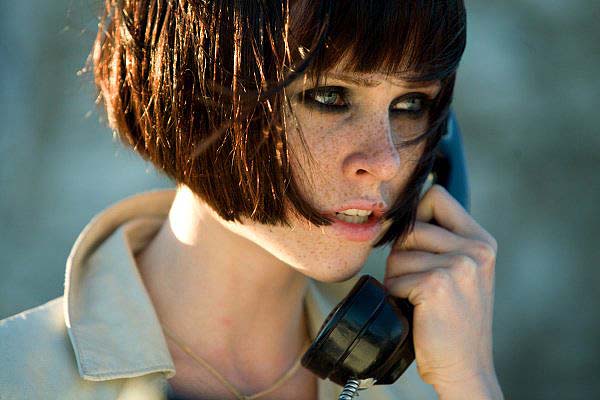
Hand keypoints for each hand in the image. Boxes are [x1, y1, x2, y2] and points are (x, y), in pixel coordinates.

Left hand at [384, 185, 502, 398]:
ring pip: (397, 253)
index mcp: (481, 241)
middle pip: (410, 227)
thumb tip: (397, 213)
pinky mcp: (437, 284)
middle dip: (401, 254)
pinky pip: (394, 277)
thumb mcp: (459, 271)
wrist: (464, 366)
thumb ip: (440, 240)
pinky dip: (395, 295)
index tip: (413, 243)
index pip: (436, 196)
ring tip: (418, 299)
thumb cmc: (451, 319)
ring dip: (396, 278)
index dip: (415, 215)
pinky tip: (415, 311)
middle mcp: (475, 249)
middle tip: (417, 282)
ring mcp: (459, 265)